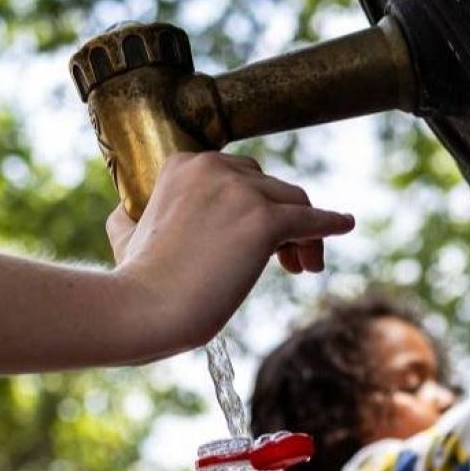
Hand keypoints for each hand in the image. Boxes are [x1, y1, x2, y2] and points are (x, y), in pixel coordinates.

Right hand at [106, 152, 354, 350]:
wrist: (145, 308)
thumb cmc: (136, 281)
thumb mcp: (124, 232)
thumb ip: (133, 215)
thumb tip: (128, 214)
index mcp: (185, 163)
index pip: (239, 175)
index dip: (251, 204)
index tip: (254, 237)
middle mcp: (215, 167)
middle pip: (269, 185)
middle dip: (280, 217)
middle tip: (285, 257)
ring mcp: (241, 193)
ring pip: (293, 202)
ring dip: (303, 231)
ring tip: (303, 266)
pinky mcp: (264, 222)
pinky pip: (311, 219)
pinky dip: (331, 223)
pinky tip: (345, 226)